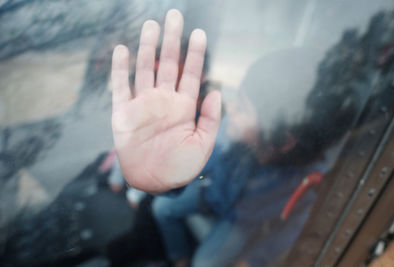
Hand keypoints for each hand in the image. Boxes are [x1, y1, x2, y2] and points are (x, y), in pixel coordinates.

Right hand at [111, 9, 220, 192]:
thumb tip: (216, 91)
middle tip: (174, 16)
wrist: (154, 183)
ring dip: (148, 47)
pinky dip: (121, 69)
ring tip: (152, 25)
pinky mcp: (123, 113)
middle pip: (168, 64)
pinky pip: (121, 87)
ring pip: (146, 69)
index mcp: (184, 107)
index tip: (199, 33)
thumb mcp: (203, 145)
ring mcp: (143, 104)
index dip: (195, 54)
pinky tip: (123, 50)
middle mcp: (164, 100)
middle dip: (172, 40)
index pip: (191, 74)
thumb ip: (210, 119)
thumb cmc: (180, 167)